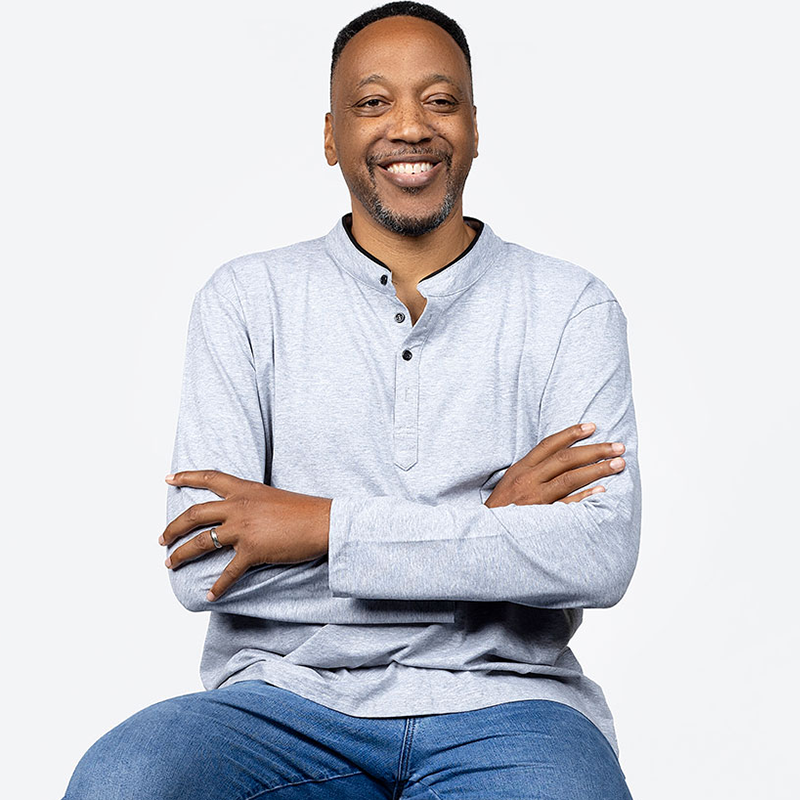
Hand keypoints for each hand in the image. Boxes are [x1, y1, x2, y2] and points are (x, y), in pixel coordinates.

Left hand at [159, 470, 331, 601]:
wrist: (323, 522)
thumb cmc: (305, 510)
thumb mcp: (272, 497)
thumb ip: (252, 502)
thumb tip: (240, 515)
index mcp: (245, 490)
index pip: (209, 478)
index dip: (186, 477)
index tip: (169, 478)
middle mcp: (239, 506)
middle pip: (194, 514)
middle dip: (172, 528)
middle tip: (162, 539)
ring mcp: (243, 529)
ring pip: (201, 542)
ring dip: (182, 554)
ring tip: (170, 563)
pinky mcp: (252, 551)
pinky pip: (229, 572)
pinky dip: (218, 586)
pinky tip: (211, 595)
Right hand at [484, 422, 625, 507]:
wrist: (484, 536)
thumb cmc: (501, 510)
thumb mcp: (510, 484)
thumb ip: (532, 471)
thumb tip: (559, 461)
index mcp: (520, 469)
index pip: (548, 445)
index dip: (571, 434)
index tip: (592, 427)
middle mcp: (527, 480)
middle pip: (565, 459)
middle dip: (594, 451)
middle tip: (617, 447)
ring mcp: (534, 499)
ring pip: (569, 479)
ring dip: (596, 470)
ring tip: (618, 464)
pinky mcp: (540, 517)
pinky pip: (567, 506)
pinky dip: (584, 497)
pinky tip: (601, 491)